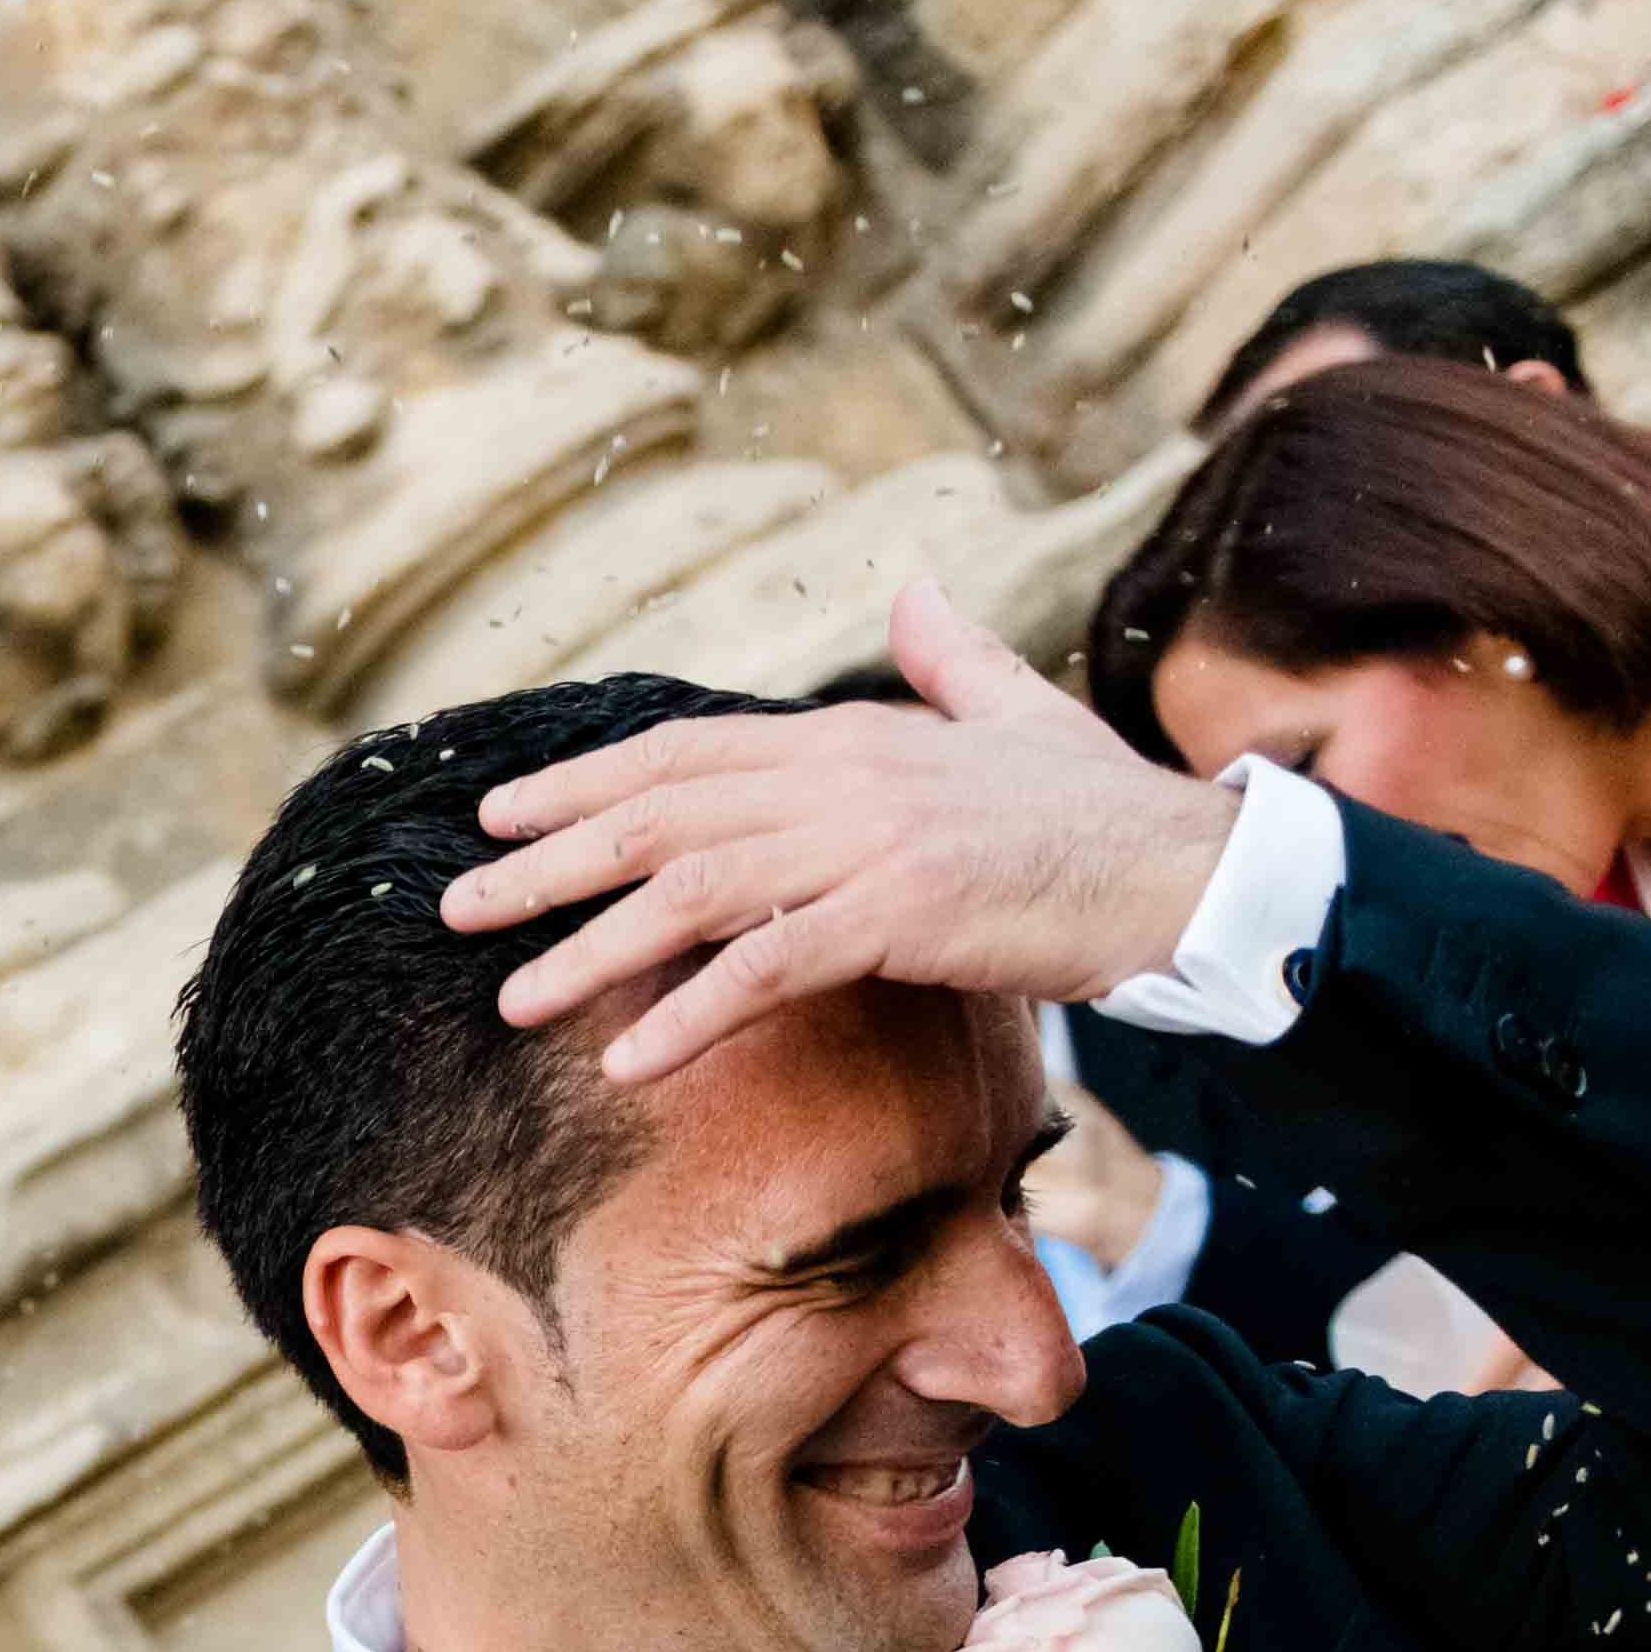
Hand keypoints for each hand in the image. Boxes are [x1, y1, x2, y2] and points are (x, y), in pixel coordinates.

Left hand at [443, 577, 1246, 1087]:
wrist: (1193, 871)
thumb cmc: (1103, 810)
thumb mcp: (1015, 714)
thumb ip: (951, 658)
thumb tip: (915, 590)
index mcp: (856, 733)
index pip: (685, 752)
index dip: (584, 782)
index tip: (500, 815)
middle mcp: (845, 776)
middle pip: (661, 815)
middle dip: (548, 862)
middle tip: (458, 908)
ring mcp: (869, 844)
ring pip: (691, 892)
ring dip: (589, 948)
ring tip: (510, 1000)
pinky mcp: (901, 916)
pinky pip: (766, 971)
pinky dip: (687, 1016)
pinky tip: (626, 1061)